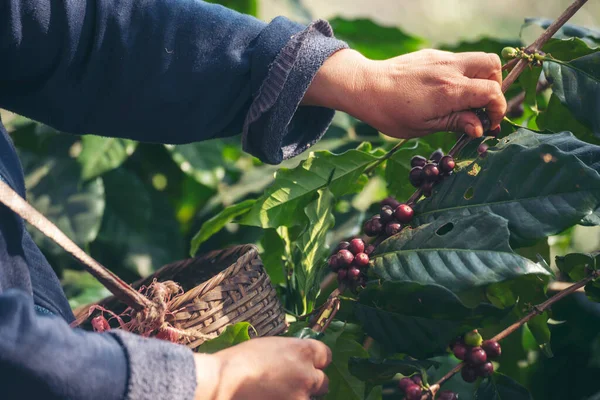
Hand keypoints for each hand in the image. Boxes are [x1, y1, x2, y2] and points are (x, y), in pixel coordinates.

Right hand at [193, 337, 331, 399]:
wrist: (225, 382)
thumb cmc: (241, 360)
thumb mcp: (271, 345)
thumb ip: (290, 352)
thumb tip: (296, 359)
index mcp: (303, 351)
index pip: (326, 356)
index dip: (317, 362)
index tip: (309, 366)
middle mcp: (308, 374)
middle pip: (323, 382)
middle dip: (311, 383)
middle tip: (294, 385)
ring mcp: (301, 396)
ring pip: (311, 399)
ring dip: (300, 396)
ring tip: (281, 394)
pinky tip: (274, 398)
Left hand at [303, 48, 505, 138]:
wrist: (365, 87)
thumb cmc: (390, 113)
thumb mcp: (424, 127)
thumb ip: (455, 123)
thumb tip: (479, 129)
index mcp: (450, 91)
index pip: (492, 92)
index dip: (498, 109)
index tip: (488, 123)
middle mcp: (449, 69)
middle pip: (492, 65)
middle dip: (495, 86)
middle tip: (480, 106)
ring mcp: (441, 58)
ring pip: (477, 59)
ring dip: (479, 78)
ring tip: (464, 99)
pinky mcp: (431, 55)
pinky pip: (457, 60)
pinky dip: (461, 73)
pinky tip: (444, 90)